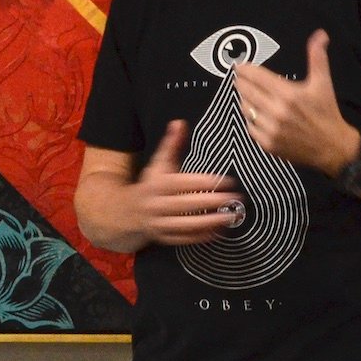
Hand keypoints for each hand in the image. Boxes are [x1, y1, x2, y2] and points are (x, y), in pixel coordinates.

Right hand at [129, 120, 243, 245]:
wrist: (126, 212)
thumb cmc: (150, 184)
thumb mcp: (158, 163)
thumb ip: (171, 144)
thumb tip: (180, 122)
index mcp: (156, 184)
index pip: (182, 183)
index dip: (204, 182)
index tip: (227, 180)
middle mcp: (155, 205)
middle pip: (185, 204)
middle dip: (211, 202)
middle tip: (235, 198)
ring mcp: (158, 223)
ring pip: (185, 225)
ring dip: (209, 222)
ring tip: (231, 217)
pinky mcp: (162, 238)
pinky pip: (182, 239)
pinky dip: (200, 237)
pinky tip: (218, 232)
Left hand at [232, 30, 358, 176]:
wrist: (332, 147)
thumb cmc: (326, 112)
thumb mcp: (323, 82)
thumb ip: (317, 56)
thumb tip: (320, 34)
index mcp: (287, 94)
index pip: (255, 76)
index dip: (244, 69)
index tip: (239, 65)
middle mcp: (276, 111)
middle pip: (246, 91)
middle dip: (241, 82)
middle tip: (240, 77)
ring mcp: (270, 129)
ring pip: (245, 108)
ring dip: (244, 99)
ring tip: (248, 94)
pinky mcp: (268, 144)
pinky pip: (249, 127)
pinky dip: (250, 118)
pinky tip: (255, 113)